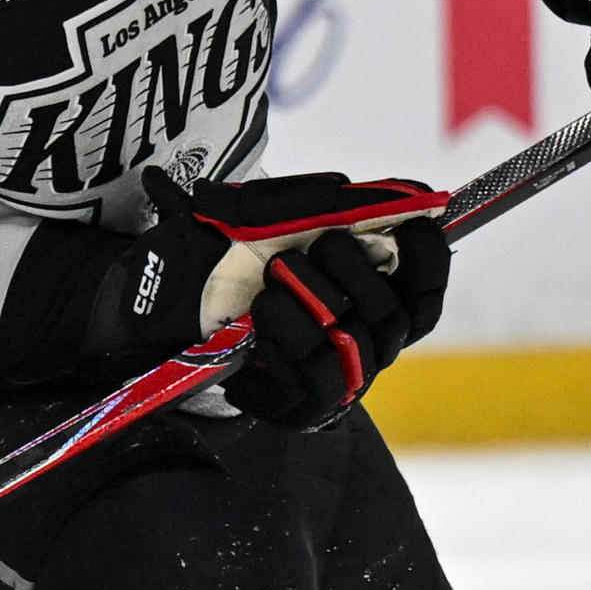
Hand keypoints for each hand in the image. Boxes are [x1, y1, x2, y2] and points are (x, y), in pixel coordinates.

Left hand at [116, 166, 452, 426]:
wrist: (162, 326)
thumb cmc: (221, 274)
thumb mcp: (250, 225)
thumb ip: (296, 202)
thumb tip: (344, 184)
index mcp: (368, 301)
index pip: (423, 291)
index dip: (428, 259)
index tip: (416, 223)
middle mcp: (364, 344)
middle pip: (392, 314)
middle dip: (357, 270)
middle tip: (319, 242)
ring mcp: (337, 379)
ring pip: (354, 343)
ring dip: (314, 301)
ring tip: (273, 278)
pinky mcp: (302, 405)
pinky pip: (316, 375)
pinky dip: (291, 338)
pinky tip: (260, 318)